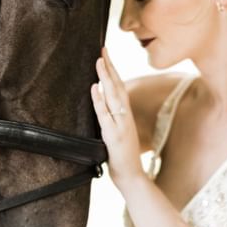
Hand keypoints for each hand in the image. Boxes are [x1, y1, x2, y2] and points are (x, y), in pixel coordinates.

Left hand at [90, 47, 142, 189]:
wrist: (133, 177)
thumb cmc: (123, 158)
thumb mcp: (118, 133)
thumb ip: (112, 119)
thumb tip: (101, 102)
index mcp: (125, 115)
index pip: (120, 88)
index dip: (113, 71)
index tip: (105, 55)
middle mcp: (125, 117)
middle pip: (118, 86)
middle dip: (110, 67)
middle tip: (102, 49)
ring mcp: (120, 126)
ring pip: (113, 97)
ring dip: (106, 78)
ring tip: (99, 61)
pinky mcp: (114, 136)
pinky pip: (105, 115)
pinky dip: (99, 101)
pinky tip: (94, 89)